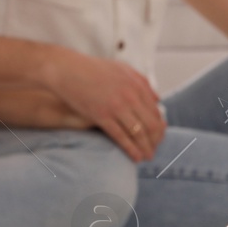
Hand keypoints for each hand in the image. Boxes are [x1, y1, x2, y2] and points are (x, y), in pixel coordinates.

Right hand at [45, 53, 165, 160]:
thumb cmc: (93, 69)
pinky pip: (121, 137)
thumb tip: (157, 100)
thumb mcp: (122, 69)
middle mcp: (131, 96)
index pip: (155, 112)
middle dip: (155, 140)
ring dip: (146, 148)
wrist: (67, 70)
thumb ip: (142, 82)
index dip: (159, 128)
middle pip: (151, 124)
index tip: (159, 137)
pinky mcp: (102, 116)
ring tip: (147, 157)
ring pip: (138, 133)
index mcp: (137, 85)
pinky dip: (131, 149)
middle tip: (154, 150)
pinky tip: (135, 157)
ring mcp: (117, 107)